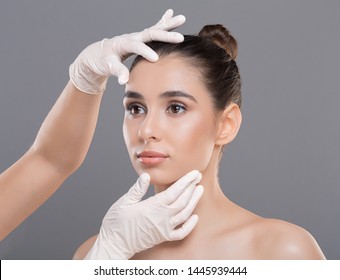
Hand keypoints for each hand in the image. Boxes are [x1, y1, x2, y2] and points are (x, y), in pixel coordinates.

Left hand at [69, 9, 185, 93]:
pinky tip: (171, 14)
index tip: (155, 58)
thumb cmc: (103, 61)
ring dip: (168, 25)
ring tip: (182, 19)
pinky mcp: (141, 39)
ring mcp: (137, 36)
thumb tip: (124, 81)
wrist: (99, 54)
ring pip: (155, 29)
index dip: (145, 51)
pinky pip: (154, 29)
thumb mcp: (108, 67)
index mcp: (123, 44)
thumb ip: (117, 72)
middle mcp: (132, 37)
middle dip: (165, 36)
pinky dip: (163, 22)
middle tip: (180, 38)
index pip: (136, 46)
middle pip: (150, 34)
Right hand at [85, 170, 203, 258]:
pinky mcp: (163, 237)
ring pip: (185, 214)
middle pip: (183, 201)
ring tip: (199, 190)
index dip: (186, 182)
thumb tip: (146, 176)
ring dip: (194, 202)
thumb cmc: (116, 224)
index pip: (174, 192)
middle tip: (198, 176)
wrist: (114, 245)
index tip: (193, 173)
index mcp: (152, 207)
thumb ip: (137, 189)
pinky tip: (195, 217)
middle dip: (192, 188)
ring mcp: (164, 229)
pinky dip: (190, 225)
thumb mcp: (124, 202)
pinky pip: (182, 233)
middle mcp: (162, 218)